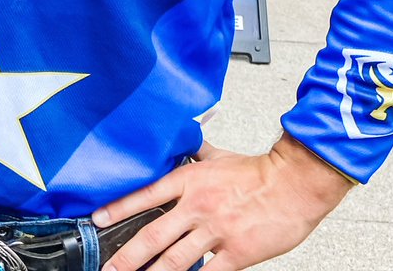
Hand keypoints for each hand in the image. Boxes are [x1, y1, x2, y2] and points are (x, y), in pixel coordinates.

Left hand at [92, 134, 352, 270]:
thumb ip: (195, 150)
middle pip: (153, 235)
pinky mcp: (236, 253)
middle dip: (127, 256)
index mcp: (188, 181)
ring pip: (174, 260)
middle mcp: (196, 207)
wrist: (293, 184)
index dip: (119, 209)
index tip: (99, 221)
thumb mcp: (217, 155)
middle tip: (109, 267)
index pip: (145, 196)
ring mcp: (215, 231)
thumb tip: (183, 136)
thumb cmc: (258, 170)